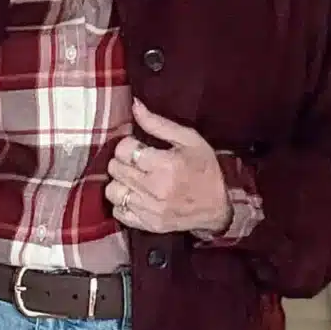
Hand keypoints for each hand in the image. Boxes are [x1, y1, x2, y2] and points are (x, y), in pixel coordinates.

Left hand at [106, 104, 232, 235]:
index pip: (123, 149)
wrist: (218, 208)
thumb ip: (158, 123)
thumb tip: (135, 105)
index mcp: (165, 164)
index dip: (128, 144)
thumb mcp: (189, 140)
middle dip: (123, 161)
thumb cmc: (205, 170)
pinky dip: (122, 203)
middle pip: (115, 168)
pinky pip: (118, 212)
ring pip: (112, 191)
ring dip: (120, 182)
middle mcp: (154, 188)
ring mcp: (150, 209)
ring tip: (134, 179)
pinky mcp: (147, 224)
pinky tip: (135, 195)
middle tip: (137, 161)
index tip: (139, 147)